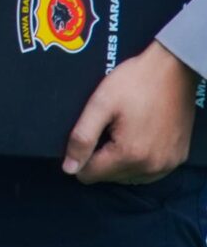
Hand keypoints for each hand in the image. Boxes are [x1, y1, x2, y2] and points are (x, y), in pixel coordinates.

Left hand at [65, 41, 199, 183]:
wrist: (174, 69)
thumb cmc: (135, 83)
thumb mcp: (100, 105)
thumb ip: (82, 138)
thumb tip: (69, 169)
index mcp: (130, 155)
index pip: (89, 175)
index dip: (80, 157)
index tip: (88, 135)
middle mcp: (151, 166)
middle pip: (109, 177)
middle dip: (101, 157)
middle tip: (107, 128)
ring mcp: (168, 164)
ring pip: (128, 177)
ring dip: (119, 161)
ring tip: (121, 132)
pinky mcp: (178, 158)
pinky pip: (149, 172)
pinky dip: (138, 161)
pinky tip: (136, 139)